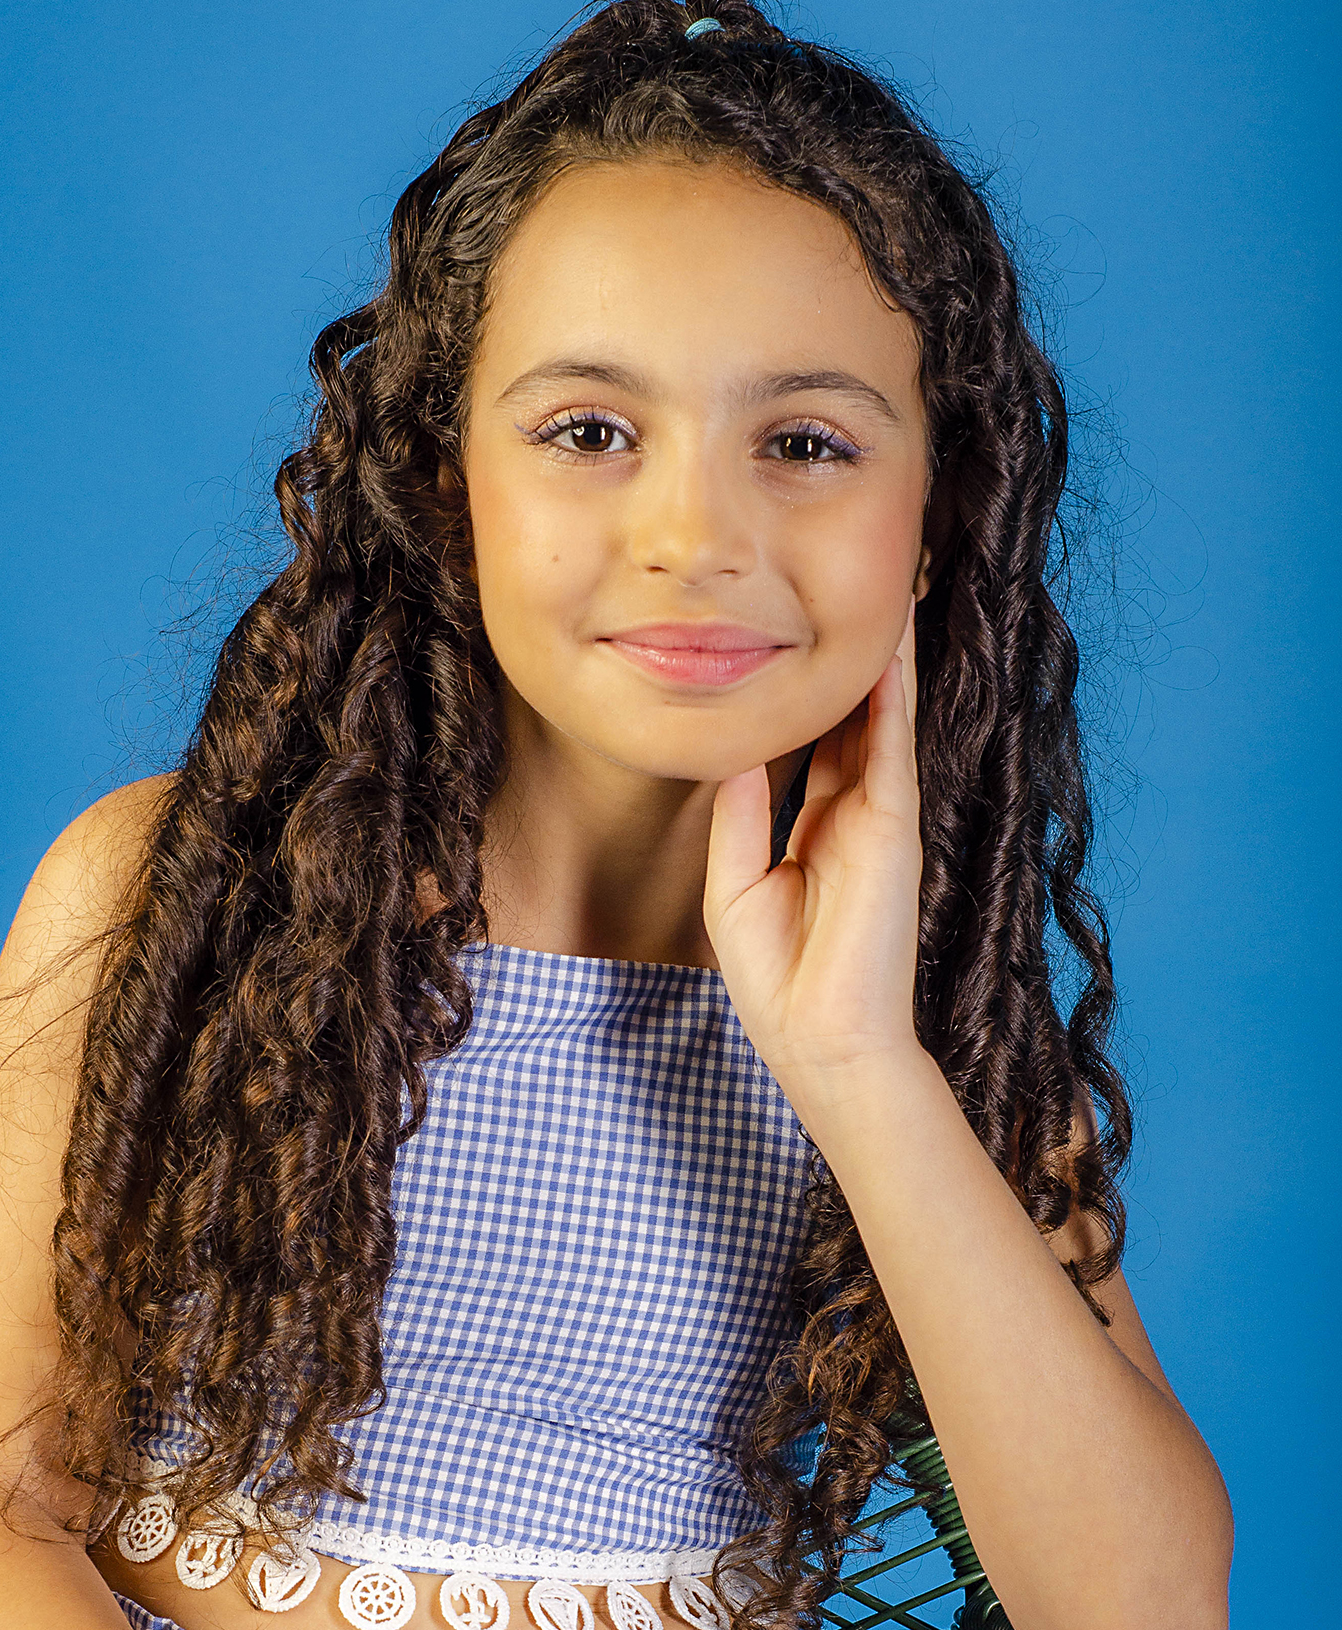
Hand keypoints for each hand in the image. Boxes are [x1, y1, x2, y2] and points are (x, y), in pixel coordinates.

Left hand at [703, 607, 924, 1114]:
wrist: (822, 1042)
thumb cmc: (778, 982)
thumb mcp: (735, 888)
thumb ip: (739, 815)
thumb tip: (737, 750)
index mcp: (812, 831)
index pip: (813, 745)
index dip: (810, 694)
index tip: (795, 638)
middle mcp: (851, 815)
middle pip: (853, 718)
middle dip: (854, 659)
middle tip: (855, 589)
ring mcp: (877, 817)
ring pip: (879, 717)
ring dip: (885, 655)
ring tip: (891, 587)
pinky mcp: (893, 825)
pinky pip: (891, 742)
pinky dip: (895, 690)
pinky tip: (894, 641)